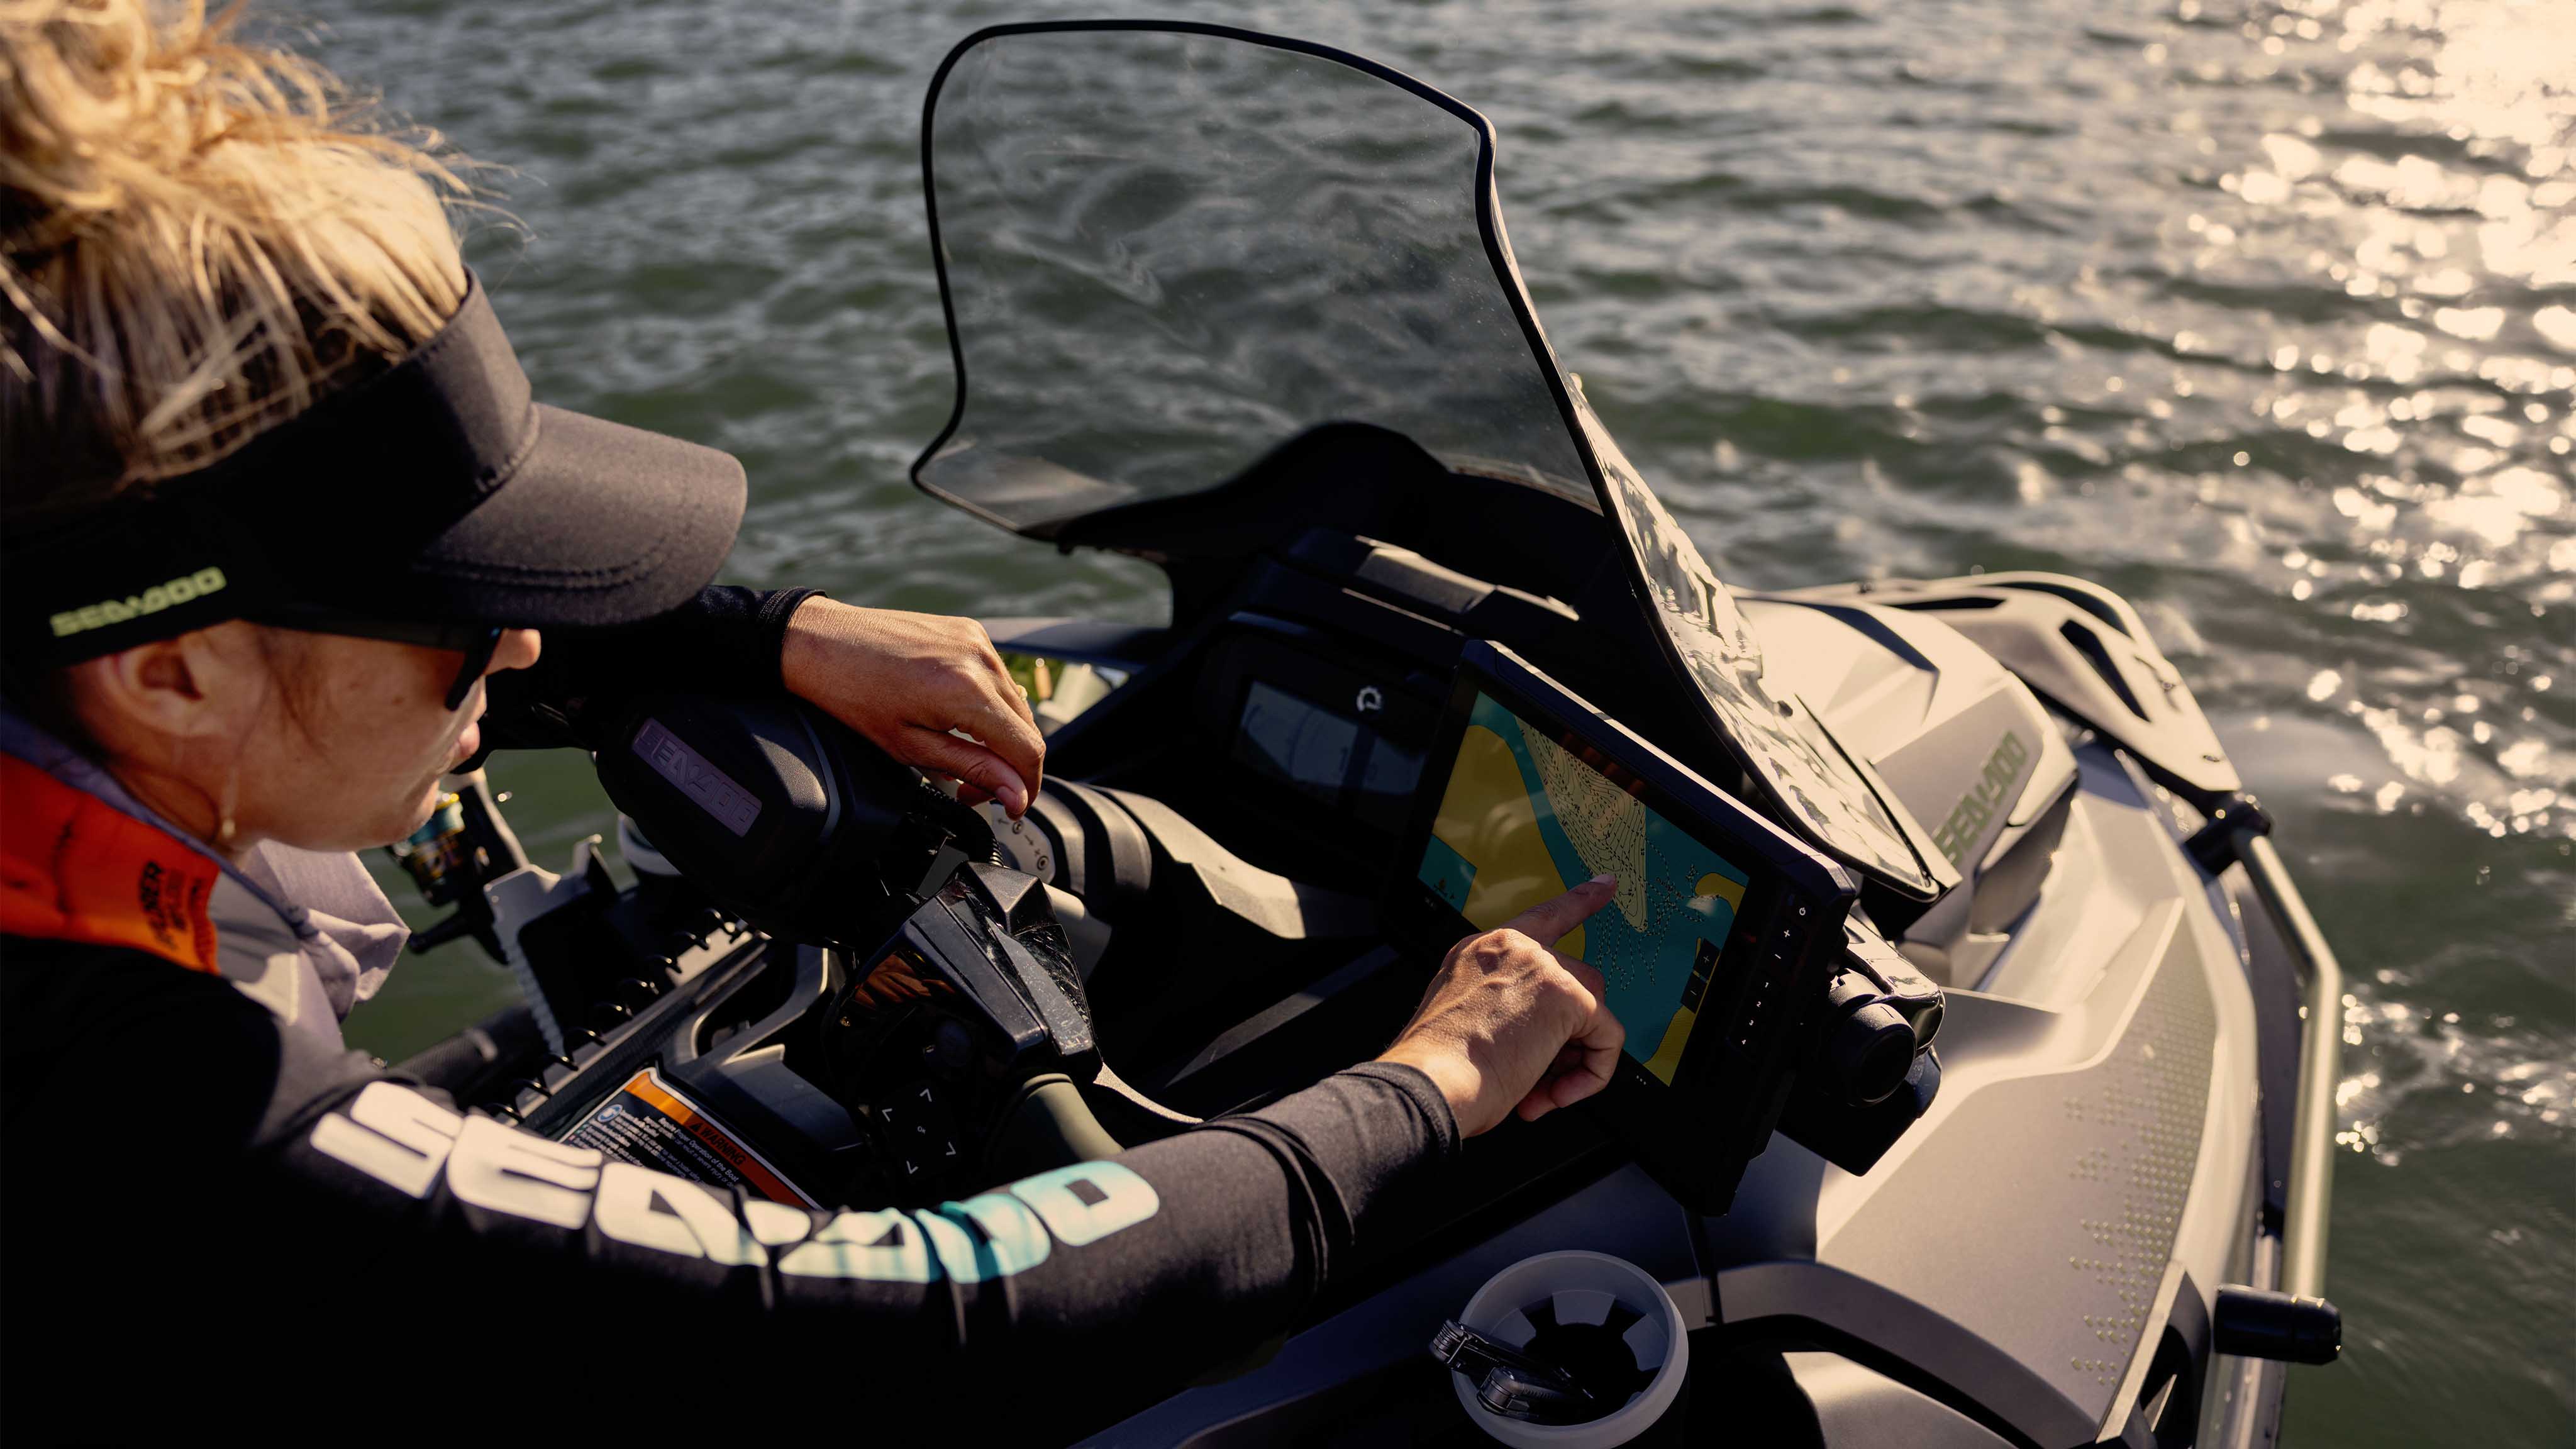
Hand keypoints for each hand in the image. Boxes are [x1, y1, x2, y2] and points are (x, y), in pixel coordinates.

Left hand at [778, 598, 1044, 815]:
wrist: (821, 642)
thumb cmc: (853, 693)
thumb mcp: (910, 746)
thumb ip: (972, 768)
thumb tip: (1015, 794)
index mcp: (967, 692)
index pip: (1028, 749)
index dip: (1026, 786)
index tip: (1011, 808)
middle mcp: (980, 660)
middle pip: (1028, 728)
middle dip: (1011, 767)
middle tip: (975, 788)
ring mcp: (978, 641)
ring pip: (1016, 703)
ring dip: (1001, 736)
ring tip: (962, 754)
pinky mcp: (969, 630)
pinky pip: (997, 677)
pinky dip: (989, 704)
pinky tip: (958, 719)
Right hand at [1376, 876, 1625, 1137]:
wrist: (1430, 1081)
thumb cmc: (1437, 1070)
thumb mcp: (1465, 1023)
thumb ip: (1503, 1011)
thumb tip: (1546, 1041)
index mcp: (1480, 951)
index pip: (1541, 919)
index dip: (1578, 901)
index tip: (1605, 885)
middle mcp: (1511, 948)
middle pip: (1576, 978)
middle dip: (1569, 1033)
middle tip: (1541, 1076)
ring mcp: (1542, 966)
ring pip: (1593, 1009)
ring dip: (1575, 1058)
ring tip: (1542, 1090)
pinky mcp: (1569, 996)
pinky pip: (1607, 1039)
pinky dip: (1592, 1074)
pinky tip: (1555, 1094)